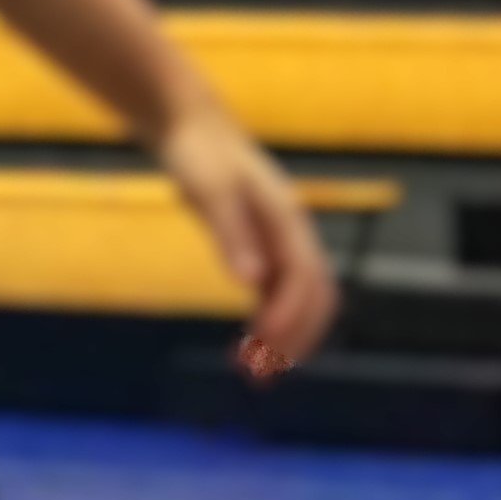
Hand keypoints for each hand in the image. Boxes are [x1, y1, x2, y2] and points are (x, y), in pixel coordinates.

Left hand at [159, 102, 339, 378]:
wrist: (186, 124)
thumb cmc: (197, 151)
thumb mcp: (209, 189)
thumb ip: (230, 233)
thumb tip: (250, 282)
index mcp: (288, 220)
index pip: (306, 281)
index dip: (290, 315)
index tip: (263, 344)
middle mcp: (292, 235)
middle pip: (314, 299)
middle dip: (295, 338)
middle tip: (261, 374)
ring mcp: (279, 241)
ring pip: (297, 301)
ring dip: (283, 337)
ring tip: (253, 372)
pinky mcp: (261, 245)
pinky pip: (276, 295)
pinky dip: (268, 322)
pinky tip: (249, 344)